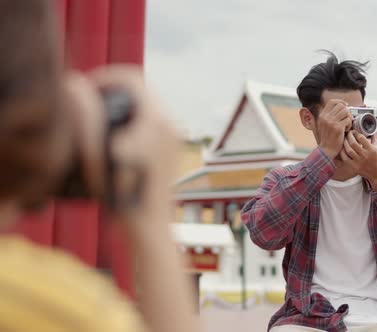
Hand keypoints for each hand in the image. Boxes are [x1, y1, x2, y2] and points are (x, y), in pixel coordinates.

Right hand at [65, 65, 179, 223]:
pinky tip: (118, 132)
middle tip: (91, 98)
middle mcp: (170, 123)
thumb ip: (88, 119)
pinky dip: (136, 118)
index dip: (106, 77)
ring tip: (102, 115)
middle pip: (142, 89)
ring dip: (126, 103)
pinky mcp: (175, 148)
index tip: (87, 86)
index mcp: (155, 119)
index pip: (131, 79)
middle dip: (115, 89)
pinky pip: (155, 120)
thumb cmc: (122, 196)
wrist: (150, 226)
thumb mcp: (97, 155)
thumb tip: (78, 88)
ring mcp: (175, 136)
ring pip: (149, 104)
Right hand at [317, 99, 352, 158]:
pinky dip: (349, 125)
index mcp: (322, 116)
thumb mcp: (324, 125)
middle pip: (341, 106)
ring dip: (349, 118)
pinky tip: (346, 130)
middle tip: (347, 119)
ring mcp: (331, 122)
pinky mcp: (338, 128)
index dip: (340, 102)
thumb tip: (341, 107)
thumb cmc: (328, 139)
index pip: (332, 102)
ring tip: (346, 126)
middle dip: (347, 112)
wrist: (326, 151)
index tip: (345, 106)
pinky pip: (348, 120)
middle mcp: (326, 117)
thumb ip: (330, 117)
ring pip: (346, 112)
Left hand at [341, 131, 376, 190]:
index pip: (361, 138)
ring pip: (348, 150)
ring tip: (345, 139)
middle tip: (348, 133)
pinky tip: (342, 149)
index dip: (356, 133)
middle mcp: (365, 155)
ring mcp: (359, 162)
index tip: (354, 131)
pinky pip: (345, 158)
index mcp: (371, 150)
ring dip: (345, 143)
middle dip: (349, 136)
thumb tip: (373, 129)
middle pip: (353, 143)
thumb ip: (375, 138)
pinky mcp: (355, 167)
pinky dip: (342, 152)